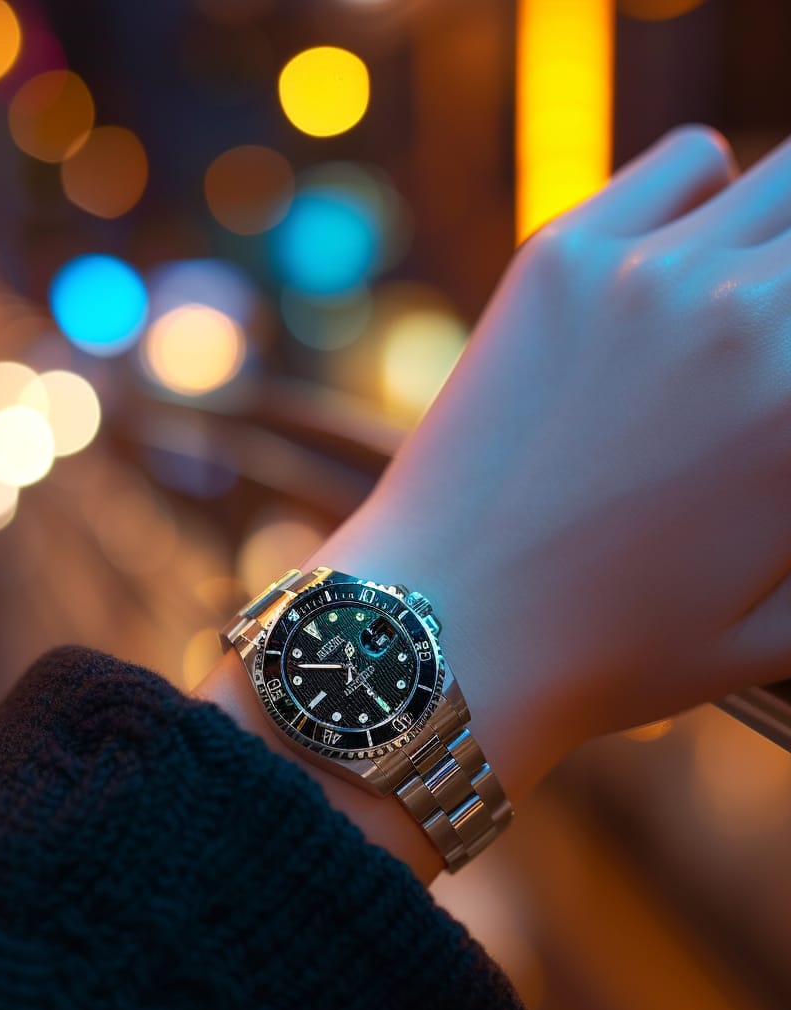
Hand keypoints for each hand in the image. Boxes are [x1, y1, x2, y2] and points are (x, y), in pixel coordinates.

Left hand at [300, 124, 790, 802]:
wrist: (444, 635)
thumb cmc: (611, 654)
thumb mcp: (777, 630)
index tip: (788, 397)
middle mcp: (747, 317)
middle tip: (771, 353)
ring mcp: (649, 274)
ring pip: (785, 180)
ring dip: (784, 236)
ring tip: (749, 308)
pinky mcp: (563, 256)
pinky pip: (691, 163)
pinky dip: (710, 195)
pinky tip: (685, 260)